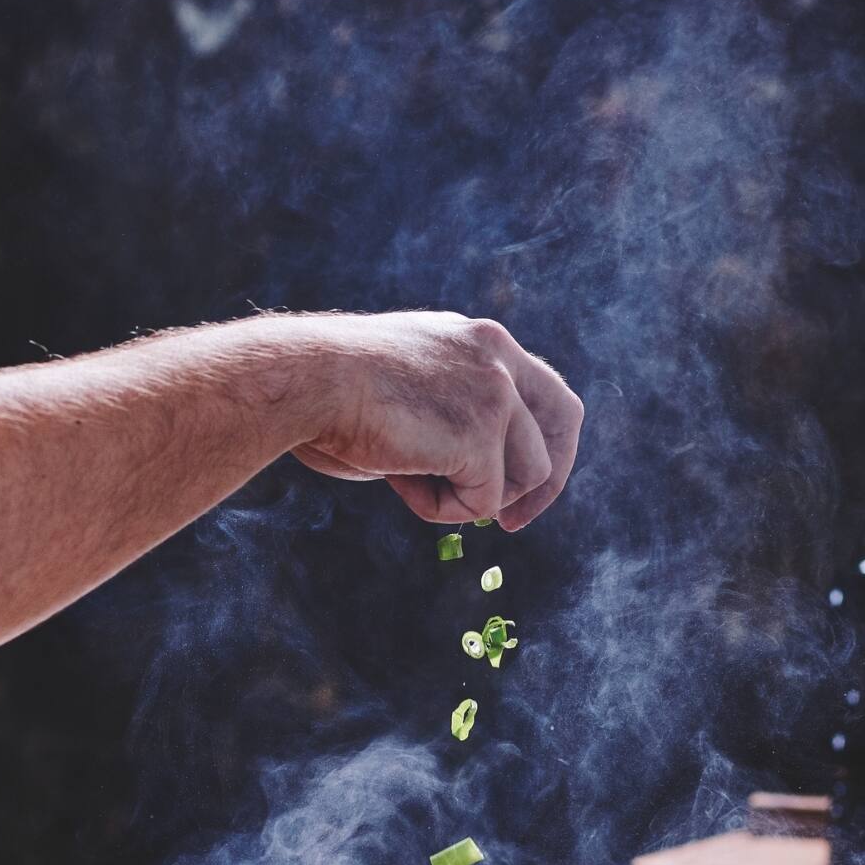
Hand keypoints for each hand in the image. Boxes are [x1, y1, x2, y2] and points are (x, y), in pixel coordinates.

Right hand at [287, 311, 582, 528]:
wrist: (303, 379)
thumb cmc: (323, 389)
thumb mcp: (404, 390)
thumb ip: (447, 414)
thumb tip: (469, 473)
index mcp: (478, 340)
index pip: (543, 391)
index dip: (544, 443)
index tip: (520, 485)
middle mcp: (498, 357)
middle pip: (562, 426)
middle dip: (544, 484)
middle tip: (512, 524)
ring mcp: (496, 393)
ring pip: (522, 477)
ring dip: (466, 496)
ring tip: (404, 477)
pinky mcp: (481, 434)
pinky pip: (482, 503)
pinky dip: (439, 508)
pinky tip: (397, 479)